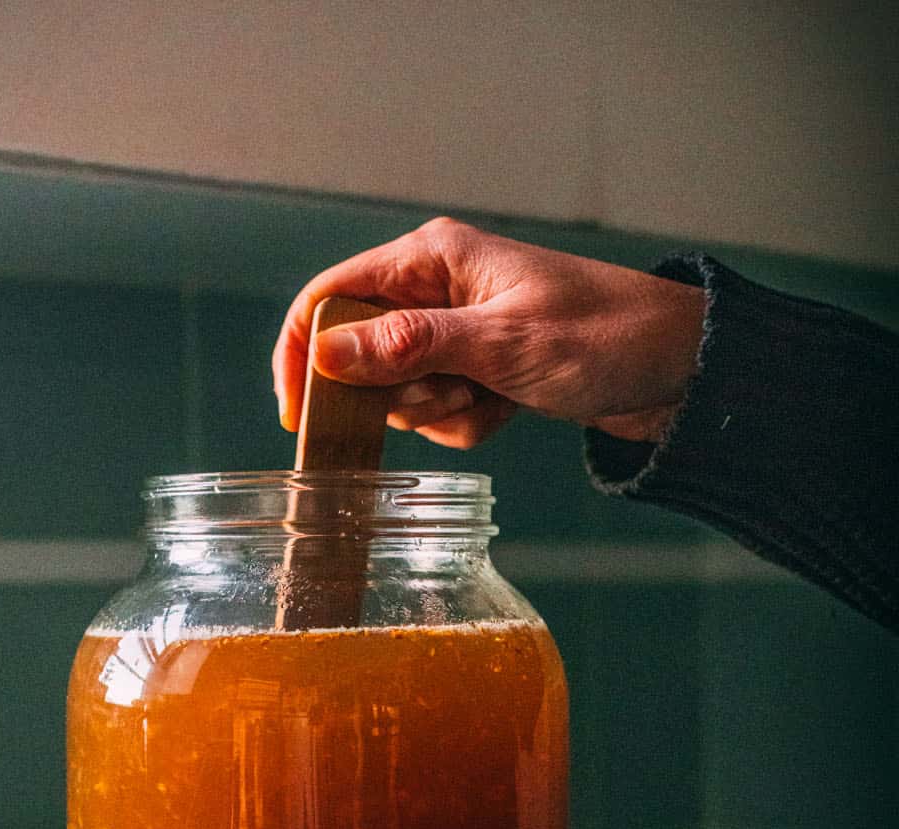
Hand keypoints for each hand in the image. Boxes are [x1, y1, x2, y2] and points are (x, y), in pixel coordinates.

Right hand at [272, 217, 705, 447]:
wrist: (678, 369)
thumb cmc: (602, 337)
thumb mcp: (500, 345)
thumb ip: (409, 347)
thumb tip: (326, 355)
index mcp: (432, 259)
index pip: (330, 298)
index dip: (302, 355)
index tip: (297, 415)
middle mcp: (436, 290)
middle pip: (362, 355)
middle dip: (401, 392)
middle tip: (455, 391)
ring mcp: (457, 332)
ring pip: (402, 393)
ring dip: (443, 411)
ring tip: (497, 396)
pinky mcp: (478, 368)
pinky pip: (441, 412)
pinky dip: (470, 421)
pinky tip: (512, 408)